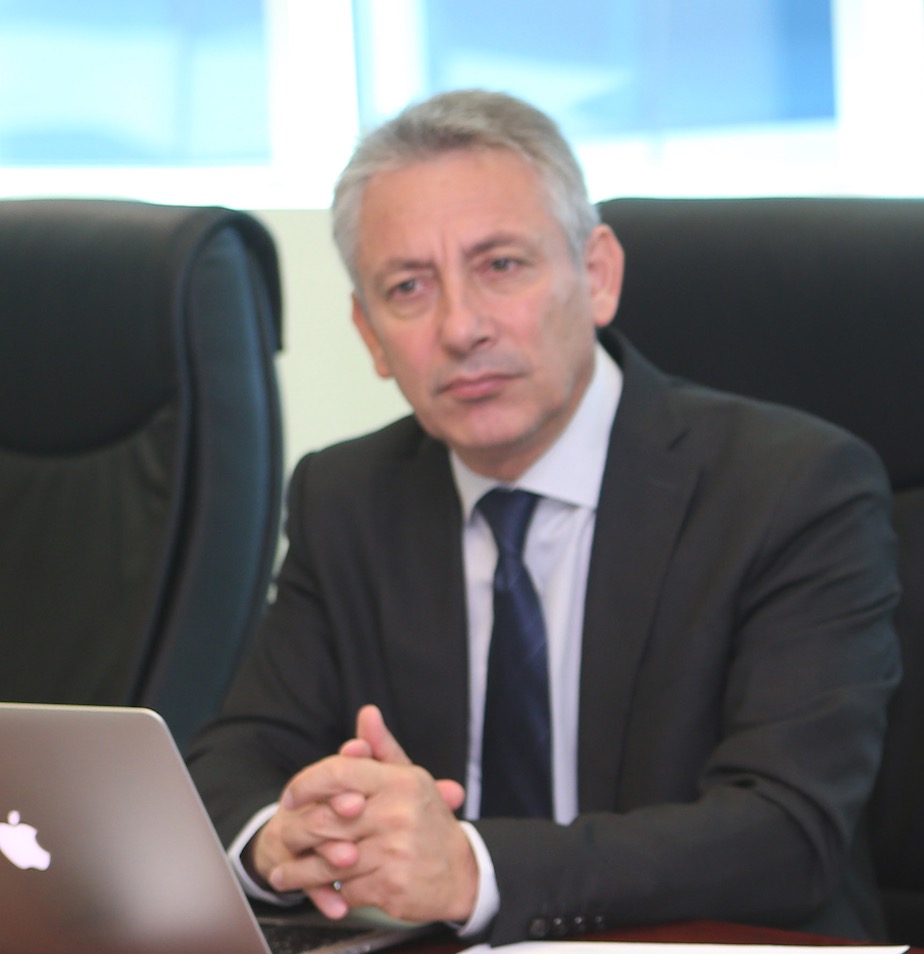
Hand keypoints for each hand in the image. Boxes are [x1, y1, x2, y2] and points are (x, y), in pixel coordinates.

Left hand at [251, 707, 474, 923]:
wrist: (462, 874)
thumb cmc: (428, 822)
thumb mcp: (410, 780)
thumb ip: (382, 749)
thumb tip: (366, 713)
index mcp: (400, 782)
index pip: (339, 772)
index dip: (307, 784)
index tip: (290, 799)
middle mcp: (398, 814)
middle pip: (327, 820)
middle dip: (296, 833)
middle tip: (281, 839)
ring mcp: (394, 851)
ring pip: (330, 861)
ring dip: (301, 872)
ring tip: (283, 875)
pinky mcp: (391, 886)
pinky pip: (346, 889)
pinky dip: (336, 892)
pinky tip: (329, 892)